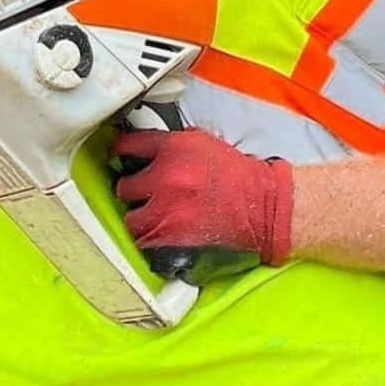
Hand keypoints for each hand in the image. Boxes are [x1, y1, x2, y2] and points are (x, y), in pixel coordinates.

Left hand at [111, 128, 295, 264]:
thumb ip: (167, 145)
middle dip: (135, 192)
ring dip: (142, 219)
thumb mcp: (200, 143)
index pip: (127, 146)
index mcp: (173, 149)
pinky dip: (153, 240)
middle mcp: (166, 177)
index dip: (120, 153)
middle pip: (124, 187)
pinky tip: (168, 233)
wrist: (264, 207)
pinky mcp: (171, 239)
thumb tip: (138, 148)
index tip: (120, 158)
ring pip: (131, 219)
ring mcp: (166, 210)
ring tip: (161, 217)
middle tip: (149, 195)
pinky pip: (144, 242)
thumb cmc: (235, 176)